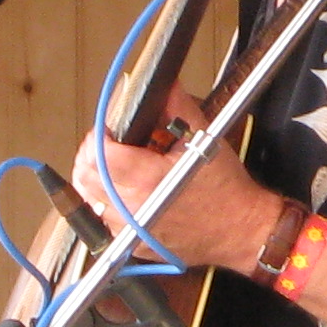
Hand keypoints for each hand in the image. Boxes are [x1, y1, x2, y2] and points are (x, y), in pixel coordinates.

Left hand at [69, 100, 283, 275]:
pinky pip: (103, 221)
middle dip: (91, 155)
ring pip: (89, 199)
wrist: (241, 230)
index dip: (98, 136)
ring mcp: (130, 231)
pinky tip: (126, 192)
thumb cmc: (226, 189)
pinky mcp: (132, 245)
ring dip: (96, 179)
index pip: (98, 154)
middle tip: (108, 144)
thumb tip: (162, 82)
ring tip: (116, 167)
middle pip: (85, 176)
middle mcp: (133, 208)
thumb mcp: (204, 138)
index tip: (108, 129)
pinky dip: (107, 203)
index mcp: (148, 180)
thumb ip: (176, 105)